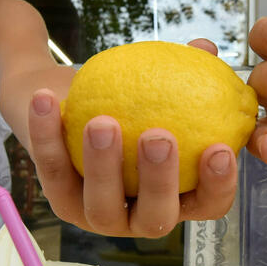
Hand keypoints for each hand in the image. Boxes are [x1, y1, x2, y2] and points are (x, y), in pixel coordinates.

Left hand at [27, 40, 237, 237]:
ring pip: (101, 205)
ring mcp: (98, 215)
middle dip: (159, 181)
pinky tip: (47, 101)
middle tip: (157, 137)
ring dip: (103, 166)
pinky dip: (48, 135)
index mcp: (178, 197)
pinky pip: (54, 169)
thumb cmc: (133, 99)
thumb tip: (206, 47)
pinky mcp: (59, 199)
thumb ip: (189, 69)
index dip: (219, 186)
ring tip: (103, 122)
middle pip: (156, 217)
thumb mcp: (161, 85)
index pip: (208, 204)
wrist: (74, 104)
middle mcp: (140, 216)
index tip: (219, 149)